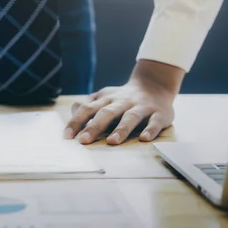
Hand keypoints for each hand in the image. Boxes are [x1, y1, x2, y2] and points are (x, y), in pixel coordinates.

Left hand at [64, 60, 184, 144]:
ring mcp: (141, 107)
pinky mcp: (159, 114)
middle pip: (106, 113)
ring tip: (112, 142)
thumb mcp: (103, 98)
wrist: (155, 85)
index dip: (76, 122)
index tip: (67, 136)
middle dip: (94, 126)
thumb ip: (87, 106)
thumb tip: (73, 114)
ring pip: (130, 117)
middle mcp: (122, 102)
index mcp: (106, 99)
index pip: (87, 109)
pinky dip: (150, 130)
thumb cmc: (122, 99)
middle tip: (83, 141)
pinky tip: (144, 139)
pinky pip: (155, 122)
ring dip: (121, 129)